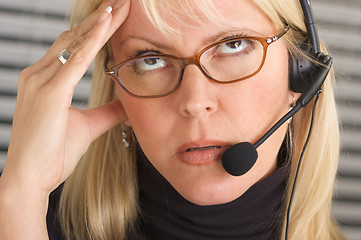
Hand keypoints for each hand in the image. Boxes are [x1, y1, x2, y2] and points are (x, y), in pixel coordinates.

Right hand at [1, 0, 130, 194]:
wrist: (30, 179)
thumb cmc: (52, 154)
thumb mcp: (87, 127)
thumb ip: (107, 114)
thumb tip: (126, 105)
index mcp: (45, 81)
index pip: (73, 46)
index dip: (94, 29)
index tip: (114, 15)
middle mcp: (38, 75)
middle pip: (74, 37)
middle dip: (99, 19)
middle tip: (121, 2)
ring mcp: (40, 81)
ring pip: (75, 42)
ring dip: (100, 22)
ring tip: (120, 5)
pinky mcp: (49, 92)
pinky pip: (76, 60)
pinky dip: (93, 40)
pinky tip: (108, 24)